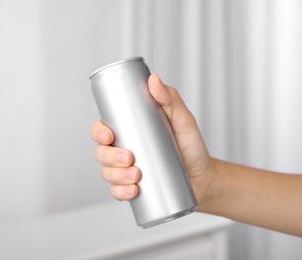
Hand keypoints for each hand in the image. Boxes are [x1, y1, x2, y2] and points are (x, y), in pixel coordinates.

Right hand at [90, 74, 213, 207]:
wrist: (203, 178)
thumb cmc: (191, 147)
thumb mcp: (183, 120)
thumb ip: (170, 99)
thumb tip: (153, 79)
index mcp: (130, 131)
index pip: (103, 129)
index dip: (98, 132)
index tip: (108, 135)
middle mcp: (124, 150)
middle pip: (101, 152)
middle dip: (109, 156)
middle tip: (129, 158)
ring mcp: (127, 171)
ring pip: (106, 173)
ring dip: (115, 176)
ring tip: (136, 176)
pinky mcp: (133, 188)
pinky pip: (117, 192)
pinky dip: (120, 193)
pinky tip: (132, 191)